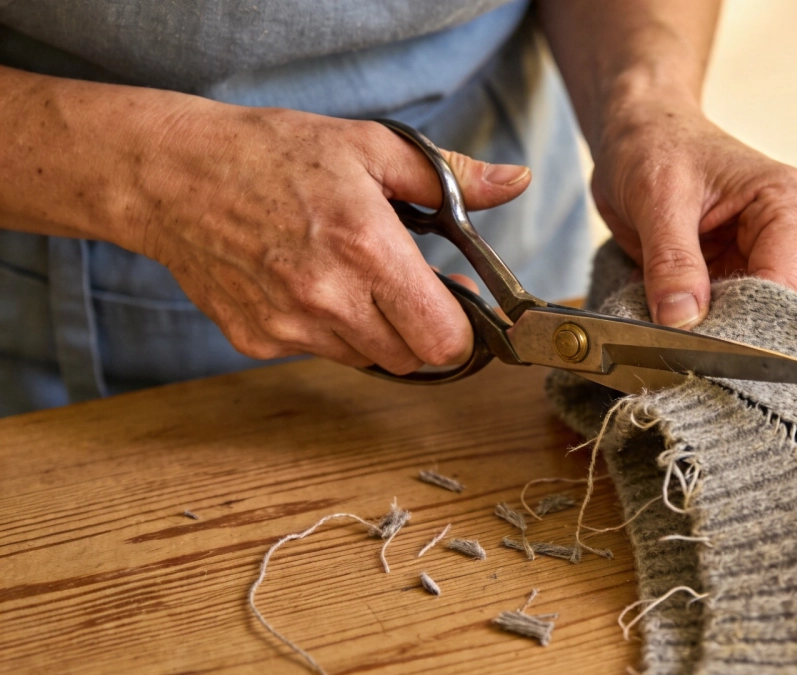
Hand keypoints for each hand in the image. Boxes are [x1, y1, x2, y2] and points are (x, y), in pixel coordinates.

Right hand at [130, 102, 531, 373]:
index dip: (462, 328)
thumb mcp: (370, 147)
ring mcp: (289, 327)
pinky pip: (319, 352)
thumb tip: (514, 183)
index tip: (457, 302)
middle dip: (423, 329)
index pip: (444, 340)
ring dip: (376, 331)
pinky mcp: (257, 341)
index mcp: (367, 249)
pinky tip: (307, 283)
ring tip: (351, 275)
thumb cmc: (272, 153)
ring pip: (367, 360)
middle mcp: (329, 298)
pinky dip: (327, 329)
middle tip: (408, 285)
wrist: (172, 175)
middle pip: (412, 359)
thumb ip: (449, 176)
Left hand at [591, 100, 796, 328]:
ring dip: (718, 330)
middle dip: (730, 330)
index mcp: (790, 202)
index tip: (697, 345)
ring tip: (672, 324)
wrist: (643, 132)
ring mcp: (779, 256)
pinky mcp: (752, 273)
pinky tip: (679, 319)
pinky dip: (709, 324)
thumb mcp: (656, 198)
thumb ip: (671, 261)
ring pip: (760, 320)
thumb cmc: (655, 145)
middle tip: (676, 342)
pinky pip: (738, 315)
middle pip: (780, 310)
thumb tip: (680, 320)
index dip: (744, 323)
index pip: (786, 285)